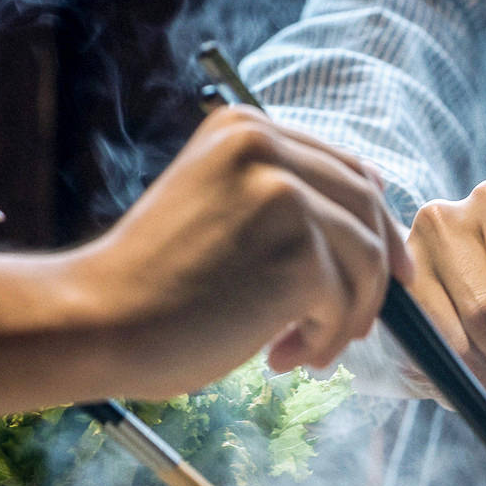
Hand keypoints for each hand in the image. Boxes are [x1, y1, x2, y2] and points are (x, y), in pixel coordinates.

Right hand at [63, 106, 411, 396]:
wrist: (98, 320)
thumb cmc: (153, 283)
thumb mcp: (217, 208)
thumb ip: (281, 196)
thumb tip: (376, 202)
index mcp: (244, 127)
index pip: (345, 169)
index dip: (375, 222)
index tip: (387, 268)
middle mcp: (266, 148)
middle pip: (368, 210)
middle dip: (375, 274)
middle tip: (353, 326)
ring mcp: (285, 196)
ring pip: (367, 259)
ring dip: (347, 315)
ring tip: (304, 349)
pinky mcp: (298, 250)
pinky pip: (345, 301)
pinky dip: (324, 338)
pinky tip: (280, 357)